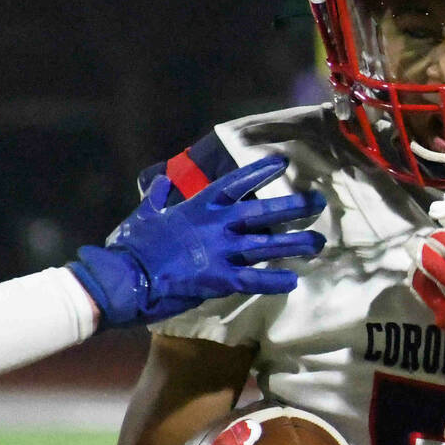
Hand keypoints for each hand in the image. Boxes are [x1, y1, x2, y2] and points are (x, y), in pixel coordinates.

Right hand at [68, 154, 326, 326]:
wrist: (125, 278)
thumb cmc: (133, 246)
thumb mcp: (145, 213)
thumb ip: (158, 196)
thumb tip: (161, 182)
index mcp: (199, 207)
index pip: (236, 183)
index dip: (260, 171)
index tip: (282, 162)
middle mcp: (216, 226)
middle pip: (263, 212)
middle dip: (293, 206)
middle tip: (318, 202)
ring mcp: (220, 253)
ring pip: (267, 245)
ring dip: (295, 243)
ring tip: (319, 242)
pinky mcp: (219, 280)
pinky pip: (254, 280)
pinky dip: (274, 281)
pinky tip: (293, 281)